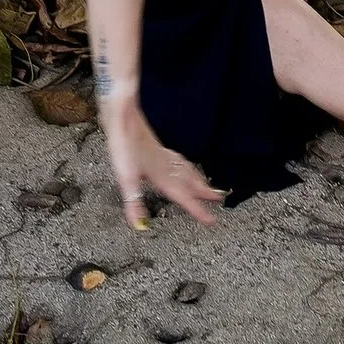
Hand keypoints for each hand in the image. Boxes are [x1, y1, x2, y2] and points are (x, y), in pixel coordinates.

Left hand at [99, 96, 222, 229]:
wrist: (124, 118)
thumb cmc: (125, 146)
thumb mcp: (126, 179)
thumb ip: (134, 203)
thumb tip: (139, 225)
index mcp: (162, 176)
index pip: (185, 197)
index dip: (198, 210)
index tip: (212, 220)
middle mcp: (167, 166)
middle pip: (191, 182)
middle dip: (206, 192)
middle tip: (219, 198)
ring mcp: (164, 156)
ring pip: (187, 170)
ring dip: (199, 179)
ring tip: (207, 185)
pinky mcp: (157, 148)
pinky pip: (179, 161)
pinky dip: (187, 166)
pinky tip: (182, 164)